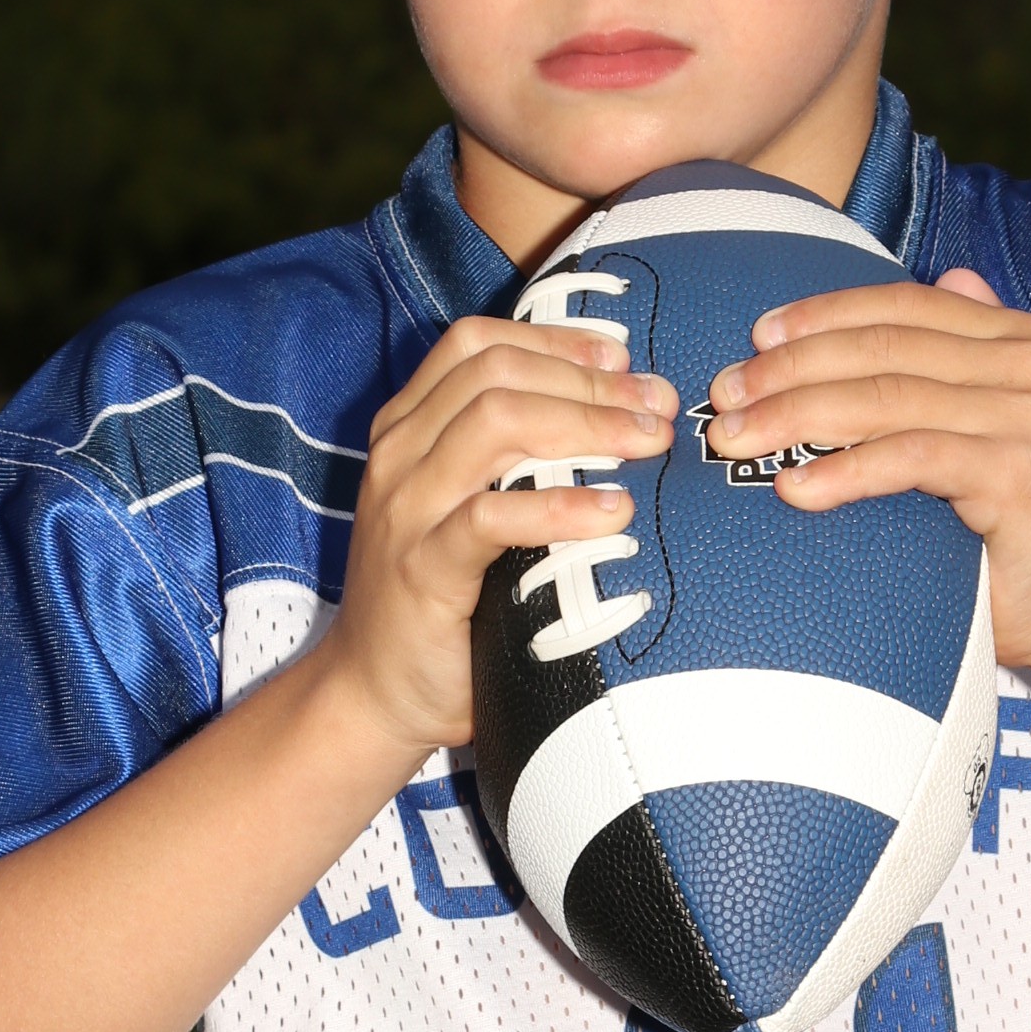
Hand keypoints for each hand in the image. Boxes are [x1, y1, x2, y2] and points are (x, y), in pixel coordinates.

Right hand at [326, 313, 677, 759]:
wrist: (373, 691)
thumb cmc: (443, 597)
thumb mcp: (469, 507)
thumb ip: (516, 460)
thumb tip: (621, 414)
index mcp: (408, 426)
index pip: (478, 344)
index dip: (556, 340)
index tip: (624, 358)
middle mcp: (400, 454)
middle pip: (498, 375)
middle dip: (589, 381)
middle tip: (657, 408)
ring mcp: (405, 508)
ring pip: (496, 425)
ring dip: (587, 426)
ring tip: (648, 444)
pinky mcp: (421, 568)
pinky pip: (492, 517)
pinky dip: (560, 506)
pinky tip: (613, 511)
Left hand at [706, 269, 1030, 677]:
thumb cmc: (1018, 523)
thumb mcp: (984, 425)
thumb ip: (964, 356)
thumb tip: (949, 274)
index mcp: (1016, 338)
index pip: (900, 307)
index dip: (821, 317)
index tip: (754, 340)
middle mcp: (1027, 362)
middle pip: (882, 348)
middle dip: (790, 370)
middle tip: (724, 397)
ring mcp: (1026, 413)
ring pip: (885, 398)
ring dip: (797, 416)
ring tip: (737, 441)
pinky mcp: (1016, 469)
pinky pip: (909, 458)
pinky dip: (843, 470)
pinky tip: (794, 488)